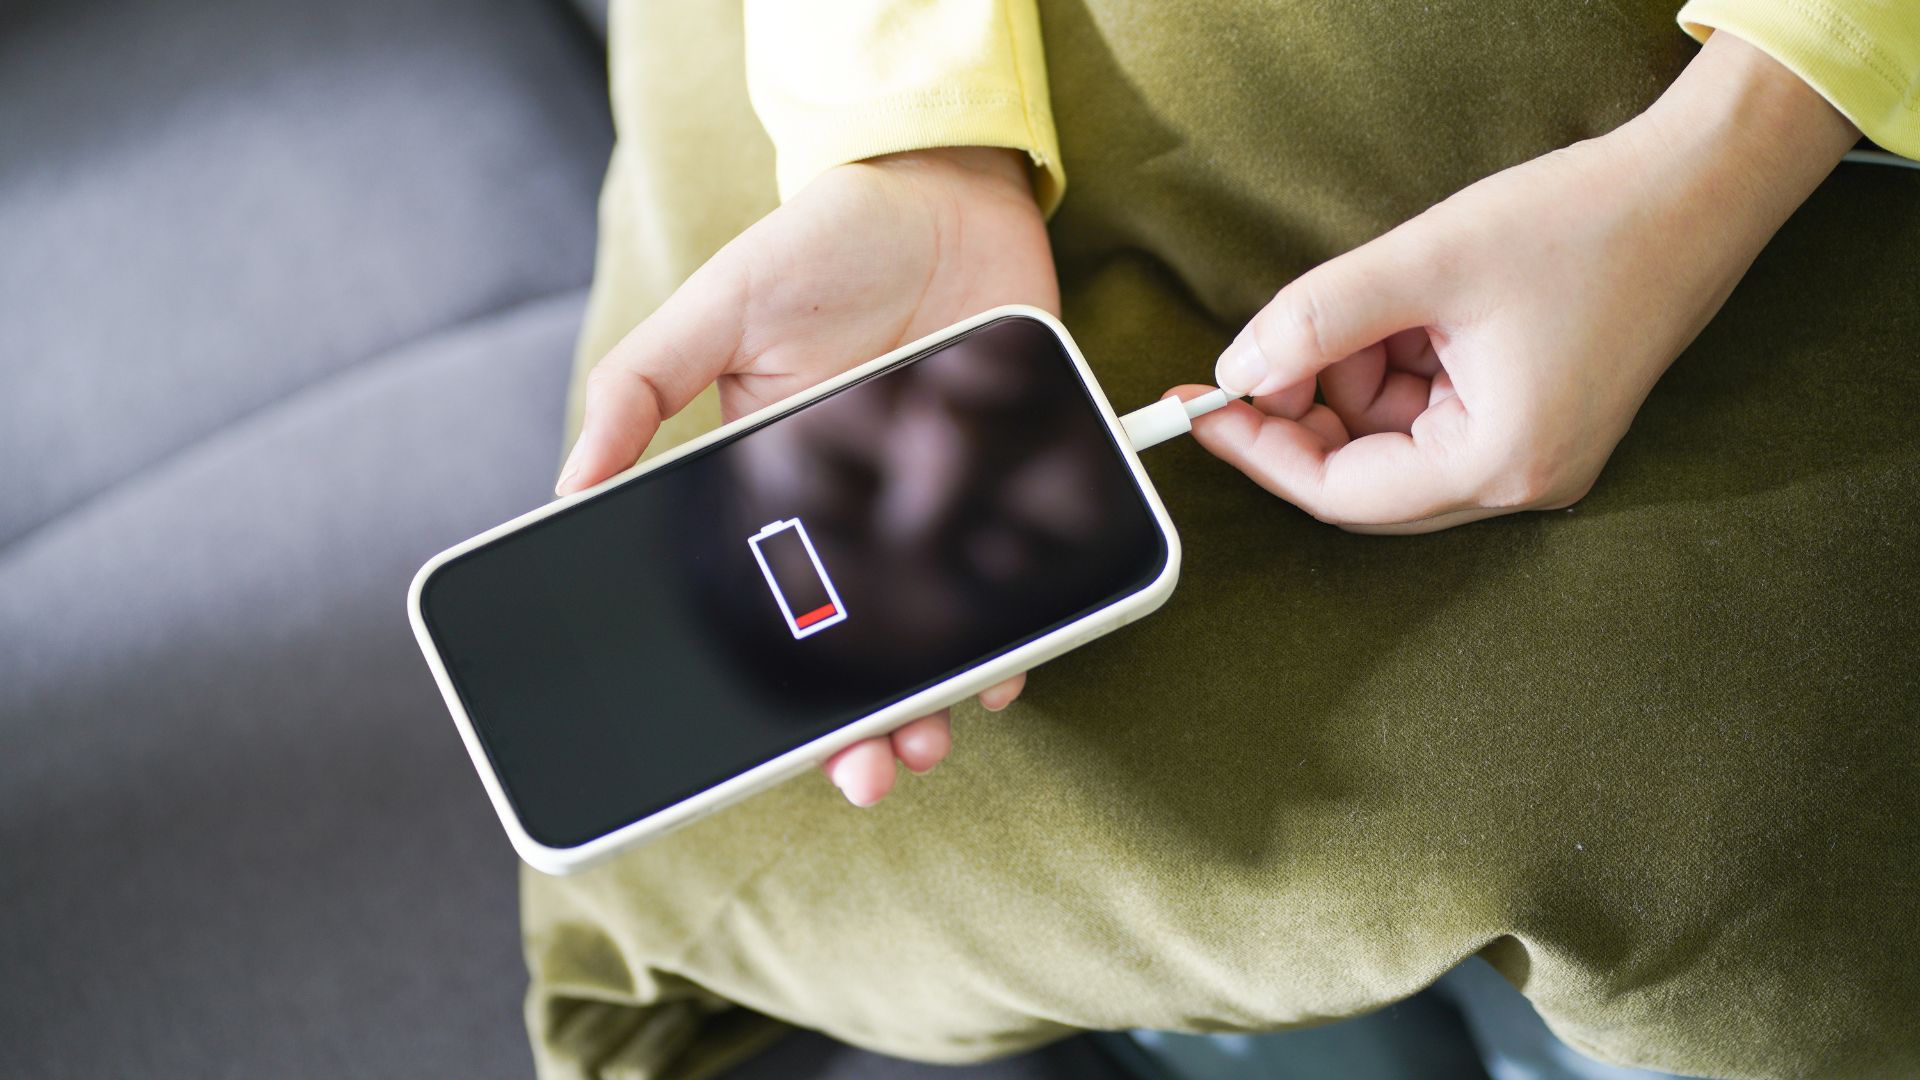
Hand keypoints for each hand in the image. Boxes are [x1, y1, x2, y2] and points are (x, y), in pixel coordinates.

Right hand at [558, 147, 1056, 804]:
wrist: (947, 191)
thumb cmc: (824, 246)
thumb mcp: (717, 308)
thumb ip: (641, 386)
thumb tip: (566, 485)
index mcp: (775, 494)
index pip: (768, 613)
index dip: (773, 691)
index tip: (776, 752)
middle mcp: (860, 519)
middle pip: (856, 652)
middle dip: (859, 730)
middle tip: (870, 774)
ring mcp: (938, 511)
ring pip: (936, 637)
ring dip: (932, 704)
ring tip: (930, 741)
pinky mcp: (1010, 490)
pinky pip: (1015, 587)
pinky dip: (1014, 640)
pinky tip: (1004, 671)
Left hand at [1187, 32, 1858, 533]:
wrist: (1698, 186)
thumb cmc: (1585, 222)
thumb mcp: (1425, 264)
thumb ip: (1318, 320)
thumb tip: (1238, 370)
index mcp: (1500, 464)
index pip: (1339, 492)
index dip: (1260, 448)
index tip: (1199, 405)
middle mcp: (1521, 481)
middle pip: (1364, 478)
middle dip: (1307, 411)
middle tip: (1266, 347)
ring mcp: (1535, 455)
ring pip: (1393, 442)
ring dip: (1356, 379)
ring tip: (1378, 299)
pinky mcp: (1539, 421)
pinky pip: (1433, 415)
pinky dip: (1397, 368)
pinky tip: (1411, 308)